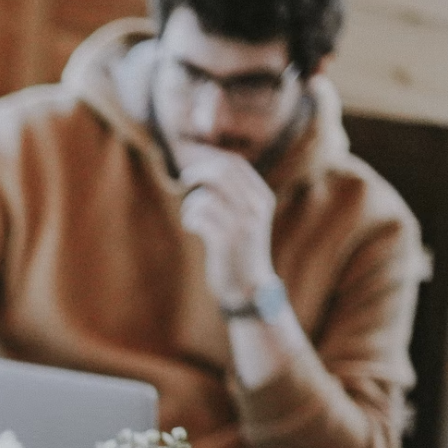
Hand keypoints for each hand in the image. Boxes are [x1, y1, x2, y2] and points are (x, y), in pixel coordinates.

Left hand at [176, 144, 279, 304]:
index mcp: (262, 198)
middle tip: (185, 180)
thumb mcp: (246, 217)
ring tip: (192, 217)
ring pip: (206, 196)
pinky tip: (192, 227)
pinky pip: (199, 216)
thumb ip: (234, 194)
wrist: (249, 287)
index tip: (194, 167)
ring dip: (191, 204)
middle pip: (220, 172)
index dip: (210, 160)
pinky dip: (190, 219)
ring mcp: (242, 224)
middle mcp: (255, 207)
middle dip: (198, 172)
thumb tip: (207, 167)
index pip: (235, 164)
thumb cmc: (240, 249)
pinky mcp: (225, 241)